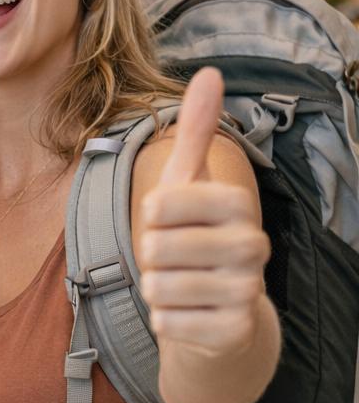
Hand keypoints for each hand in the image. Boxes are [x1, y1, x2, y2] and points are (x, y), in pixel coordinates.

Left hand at [138, 67, 269, 353]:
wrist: (222, 318)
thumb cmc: (195, 240)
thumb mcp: (190, 186)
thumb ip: (195, 133)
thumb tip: (209, 71)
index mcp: (239, 205)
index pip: (161, 203)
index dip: (150, 215)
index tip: (168, 221)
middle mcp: (253, 246)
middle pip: (155, 247)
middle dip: (150, 257)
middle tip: (173, 261)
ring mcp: (247, 291)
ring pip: (158, 286)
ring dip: (154, 289)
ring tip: (178, 286)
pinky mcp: (233, 332)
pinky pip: (165, 322)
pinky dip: (163, 320)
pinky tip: (186, 315)